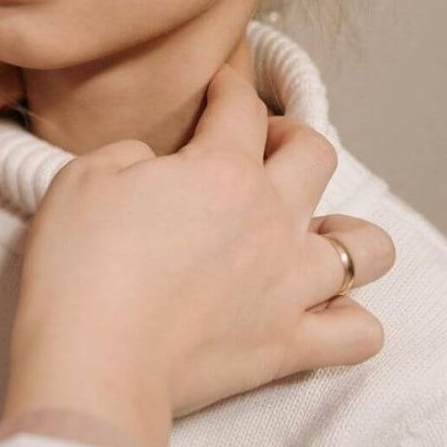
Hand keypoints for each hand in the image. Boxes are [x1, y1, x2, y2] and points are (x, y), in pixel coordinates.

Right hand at [2, 64, 394, 446]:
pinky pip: (359, 332)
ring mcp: (291, 285)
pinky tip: (318, 308)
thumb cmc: (79, 267)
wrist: (93, 361)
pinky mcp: (289, 345)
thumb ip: (129, 154)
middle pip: (316, 154)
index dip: (229, 85)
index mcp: (222, 170)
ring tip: (309, 234)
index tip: (217, 85)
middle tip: (257, 149)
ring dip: (344, 232)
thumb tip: (153, 165)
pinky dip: (349, 317)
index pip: (242, 106)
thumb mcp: (81, 178)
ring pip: (367, 246)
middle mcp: (272, 219)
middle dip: (289, 138)